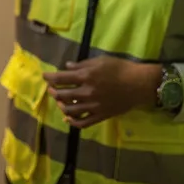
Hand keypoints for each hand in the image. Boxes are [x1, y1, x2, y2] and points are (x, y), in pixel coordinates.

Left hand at [43, 58, 161, 128]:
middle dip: (53, 91)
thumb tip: (67, 67)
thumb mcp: (101, 61)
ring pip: (69, 110)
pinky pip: (83, 122)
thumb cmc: (121, 68)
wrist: (138, 84)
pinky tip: (68, 118)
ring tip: (60, 102)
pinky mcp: (100, 116)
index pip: (60, 78)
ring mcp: (92, 106)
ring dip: (61, 105)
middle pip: (62, 94)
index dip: (50, 77)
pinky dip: (73, 122)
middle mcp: (86, 92)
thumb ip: (82, 64)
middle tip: (52, 89)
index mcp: (86, 76)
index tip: (45, 76)